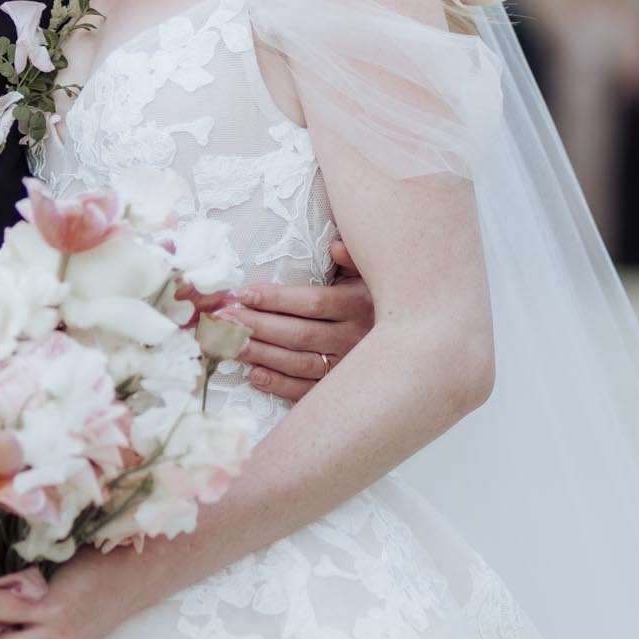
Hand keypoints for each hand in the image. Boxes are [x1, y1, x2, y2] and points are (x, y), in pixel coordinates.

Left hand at [212, 236, 373, 402]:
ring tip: (229, 344)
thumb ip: (354, 257)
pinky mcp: (344, 390)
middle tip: (224, 319)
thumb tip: (334, 247)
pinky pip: (308, 391)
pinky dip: (279, 385)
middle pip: (298, 334)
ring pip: (299, 363)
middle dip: (256, 326)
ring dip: (260, 354)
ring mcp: (350, 368)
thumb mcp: (373, 271)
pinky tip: (254, 375)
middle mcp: (356, 339)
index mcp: (360, 305)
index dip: (274, 299)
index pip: (311, 303)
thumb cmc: (382, 296)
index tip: (242, 294)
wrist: (413, 338)